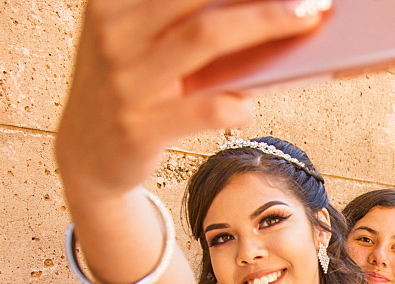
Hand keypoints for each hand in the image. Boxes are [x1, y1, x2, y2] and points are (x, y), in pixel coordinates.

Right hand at [56, 0, 325, 198]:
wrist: (86, 157)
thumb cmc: (132, 88)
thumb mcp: (141, 43)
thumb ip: (183, 21)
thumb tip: (266, 6)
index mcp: (114, 2)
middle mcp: (115, 33)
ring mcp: (126, 82)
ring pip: (204, 38)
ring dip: (264, 24)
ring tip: (307, 19)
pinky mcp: (139, 127)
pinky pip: (204, 109)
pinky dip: (236, 103)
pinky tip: (249, 104)